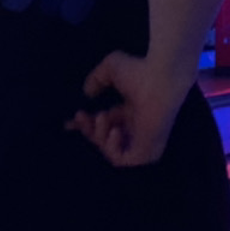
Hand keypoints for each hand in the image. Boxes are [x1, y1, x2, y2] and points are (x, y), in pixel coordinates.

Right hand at [65, 52, 193, 166]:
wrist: (159, 76)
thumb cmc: (140, 70)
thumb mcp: (111, 69)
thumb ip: (97, 79)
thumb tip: (87, 92)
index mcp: (132, 113)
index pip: (106, 127)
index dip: (86, 127)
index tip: (69, 123)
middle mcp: (137, 129)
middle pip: (105, 141)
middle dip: (89, 130)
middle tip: (81, 116)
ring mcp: (143, 142)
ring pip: (111, 152)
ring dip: (99, 137)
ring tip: (102, 117)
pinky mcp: (147, 152)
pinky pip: (122, 161)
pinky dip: (112, 148)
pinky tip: (115, 130)